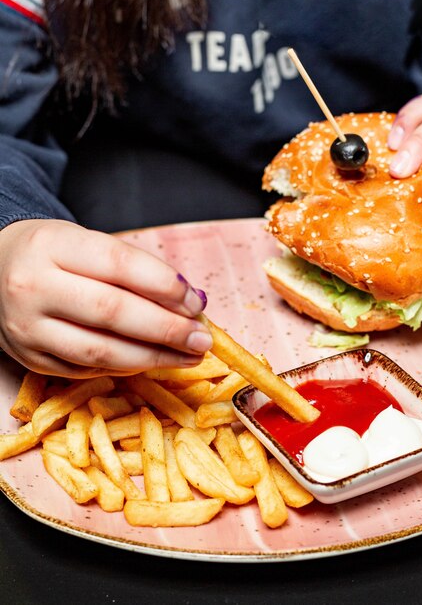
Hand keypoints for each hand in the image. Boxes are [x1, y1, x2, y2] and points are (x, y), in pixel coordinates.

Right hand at [0, 219, 212, 376]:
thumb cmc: (55, 254)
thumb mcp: (88, 244)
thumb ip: (135, 270)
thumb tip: (190, 303)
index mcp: (52, 245)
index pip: (119, 265)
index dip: (165, 286)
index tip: (197, 302)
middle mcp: (33, 286)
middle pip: (112, 312)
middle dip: (167, 329)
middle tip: (202, 338)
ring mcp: (27, 328)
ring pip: (100, 351)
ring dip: (153, 357)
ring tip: (188, 356)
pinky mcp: (30, 358)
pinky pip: (87, 369)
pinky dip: (126, 367)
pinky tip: (151, 360)